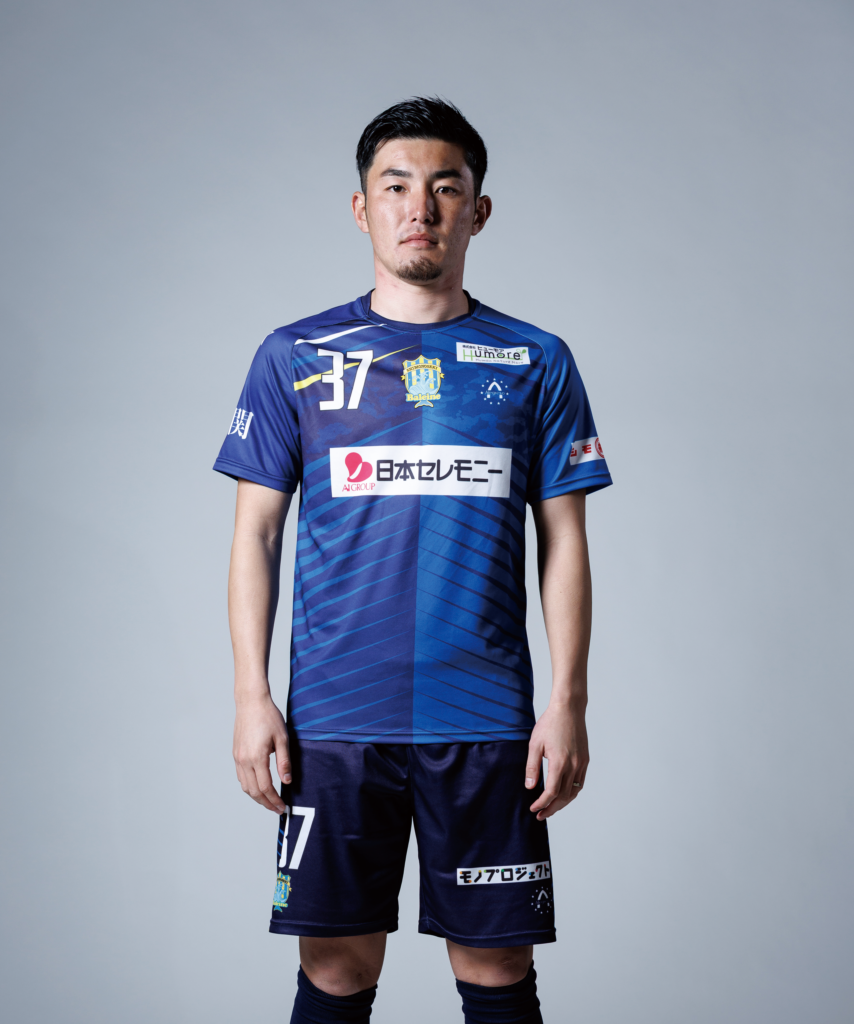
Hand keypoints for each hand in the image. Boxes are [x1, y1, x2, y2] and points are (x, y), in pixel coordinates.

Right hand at [233, 695, 290, 812]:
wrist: (251, 702)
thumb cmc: (268, 717)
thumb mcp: (282, 738)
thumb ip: (284, 762)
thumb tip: (287, 781)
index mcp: (257, 758)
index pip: (265, 787)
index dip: (274, 800)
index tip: (283, 807)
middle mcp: (244, 760)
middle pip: (253, 791)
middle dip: (266, 803)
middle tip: (277, 809)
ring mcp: (238, 758)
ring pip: (245, 786)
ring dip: (257, 797)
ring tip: (269, 801)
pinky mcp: (236, 754)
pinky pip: (241, 777)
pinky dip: (249, 786)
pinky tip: (259, 786)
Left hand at [525, 702, 588, 819]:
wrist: (569, 709)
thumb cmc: (550, 723)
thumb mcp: (535, 744)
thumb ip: (532, 766)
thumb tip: (530, 786)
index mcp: (559, 763)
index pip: (551, 792)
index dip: (542, 804)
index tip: (533, 809)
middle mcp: (573, 766)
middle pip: (563, 796)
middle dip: (551, 808)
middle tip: (540, 815)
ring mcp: (581, 763)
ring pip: (573, 792)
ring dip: (562, 803)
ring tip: (551, 808)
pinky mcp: (585, 759)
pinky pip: (580, 782)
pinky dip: (572, 792)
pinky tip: (563, 794)